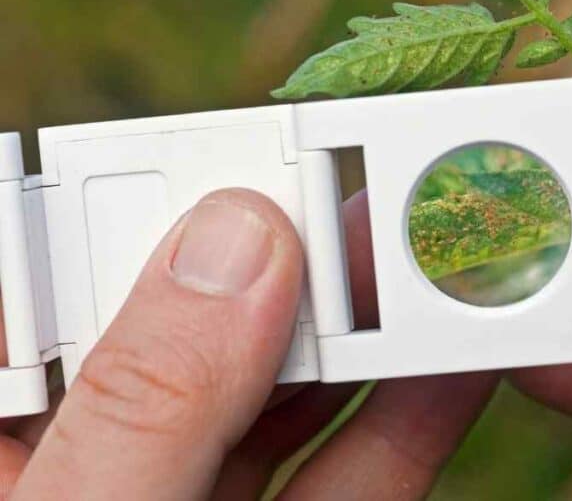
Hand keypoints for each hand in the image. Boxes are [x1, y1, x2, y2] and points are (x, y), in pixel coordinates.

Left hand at [1, 189, 494, 499]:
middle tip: (362, 193)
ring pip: (286, 396)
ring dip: (370, 327)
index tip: (237, 166)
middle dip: (285, 262)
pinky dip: (412, 414)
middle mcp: (99, 462)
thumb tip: (240, 238)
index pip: (53, 280)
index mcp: (2, 444)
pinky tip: (461, 358)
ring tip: (434, 252)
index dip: (139, 212)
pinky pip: (354, 470)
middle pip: (193, 328)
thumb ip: (151, 402)